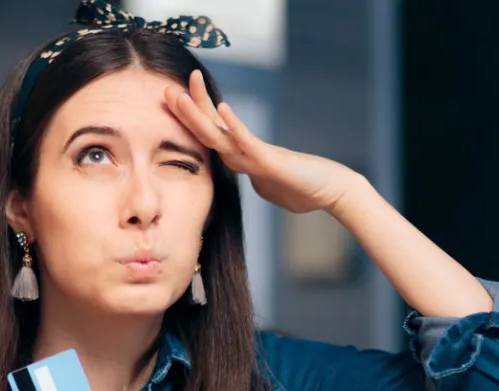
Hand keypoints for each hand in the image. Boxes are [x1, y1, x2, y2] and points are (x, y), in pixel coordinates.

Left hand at [165, 70, 368, 213]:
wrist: (333, 192)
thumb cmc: (303, 190)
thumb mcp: (269, 187)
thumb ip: (256, 180)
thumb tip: (250, 179)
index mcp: (243, 157)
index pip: (211, 136)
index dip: (192, 121)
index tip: (174, 106)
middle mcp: (246, 150)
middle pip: (210, 127)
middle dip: (188, 109)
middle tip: (166, 89)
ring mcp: (257, 153)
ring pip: (221, 132)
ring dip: (199, 112)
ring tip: (181, 93)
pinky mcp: (271, 160)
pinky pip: (248, 140)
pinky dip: (234, 125)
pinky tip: (222, 108)